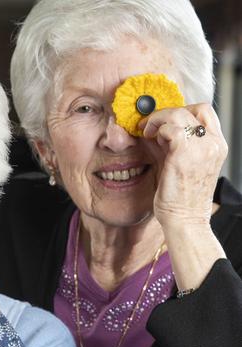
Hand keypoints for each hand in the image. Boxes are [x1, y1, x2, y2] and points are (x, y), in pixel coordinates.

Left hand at [139, 104, 226, 289]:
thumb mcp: (178, 162)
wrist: (184, 220)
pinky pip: (170, 128)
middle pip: (194, 108)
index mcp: (217, 145)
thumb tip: (153, 125)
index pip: (204, 112)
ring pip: (179, 114)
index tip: (162, 122)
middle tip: (150, 125)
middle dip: (167, 113)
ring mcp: (202, 148)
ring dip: (158, 120)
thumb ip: (170, 142)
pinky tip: (150, 141)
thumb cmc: (180, 196)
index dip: (181, 111)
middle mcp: (214, 144)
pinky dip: (156, 130)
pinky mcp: (185, 154)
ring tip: (149, 134)